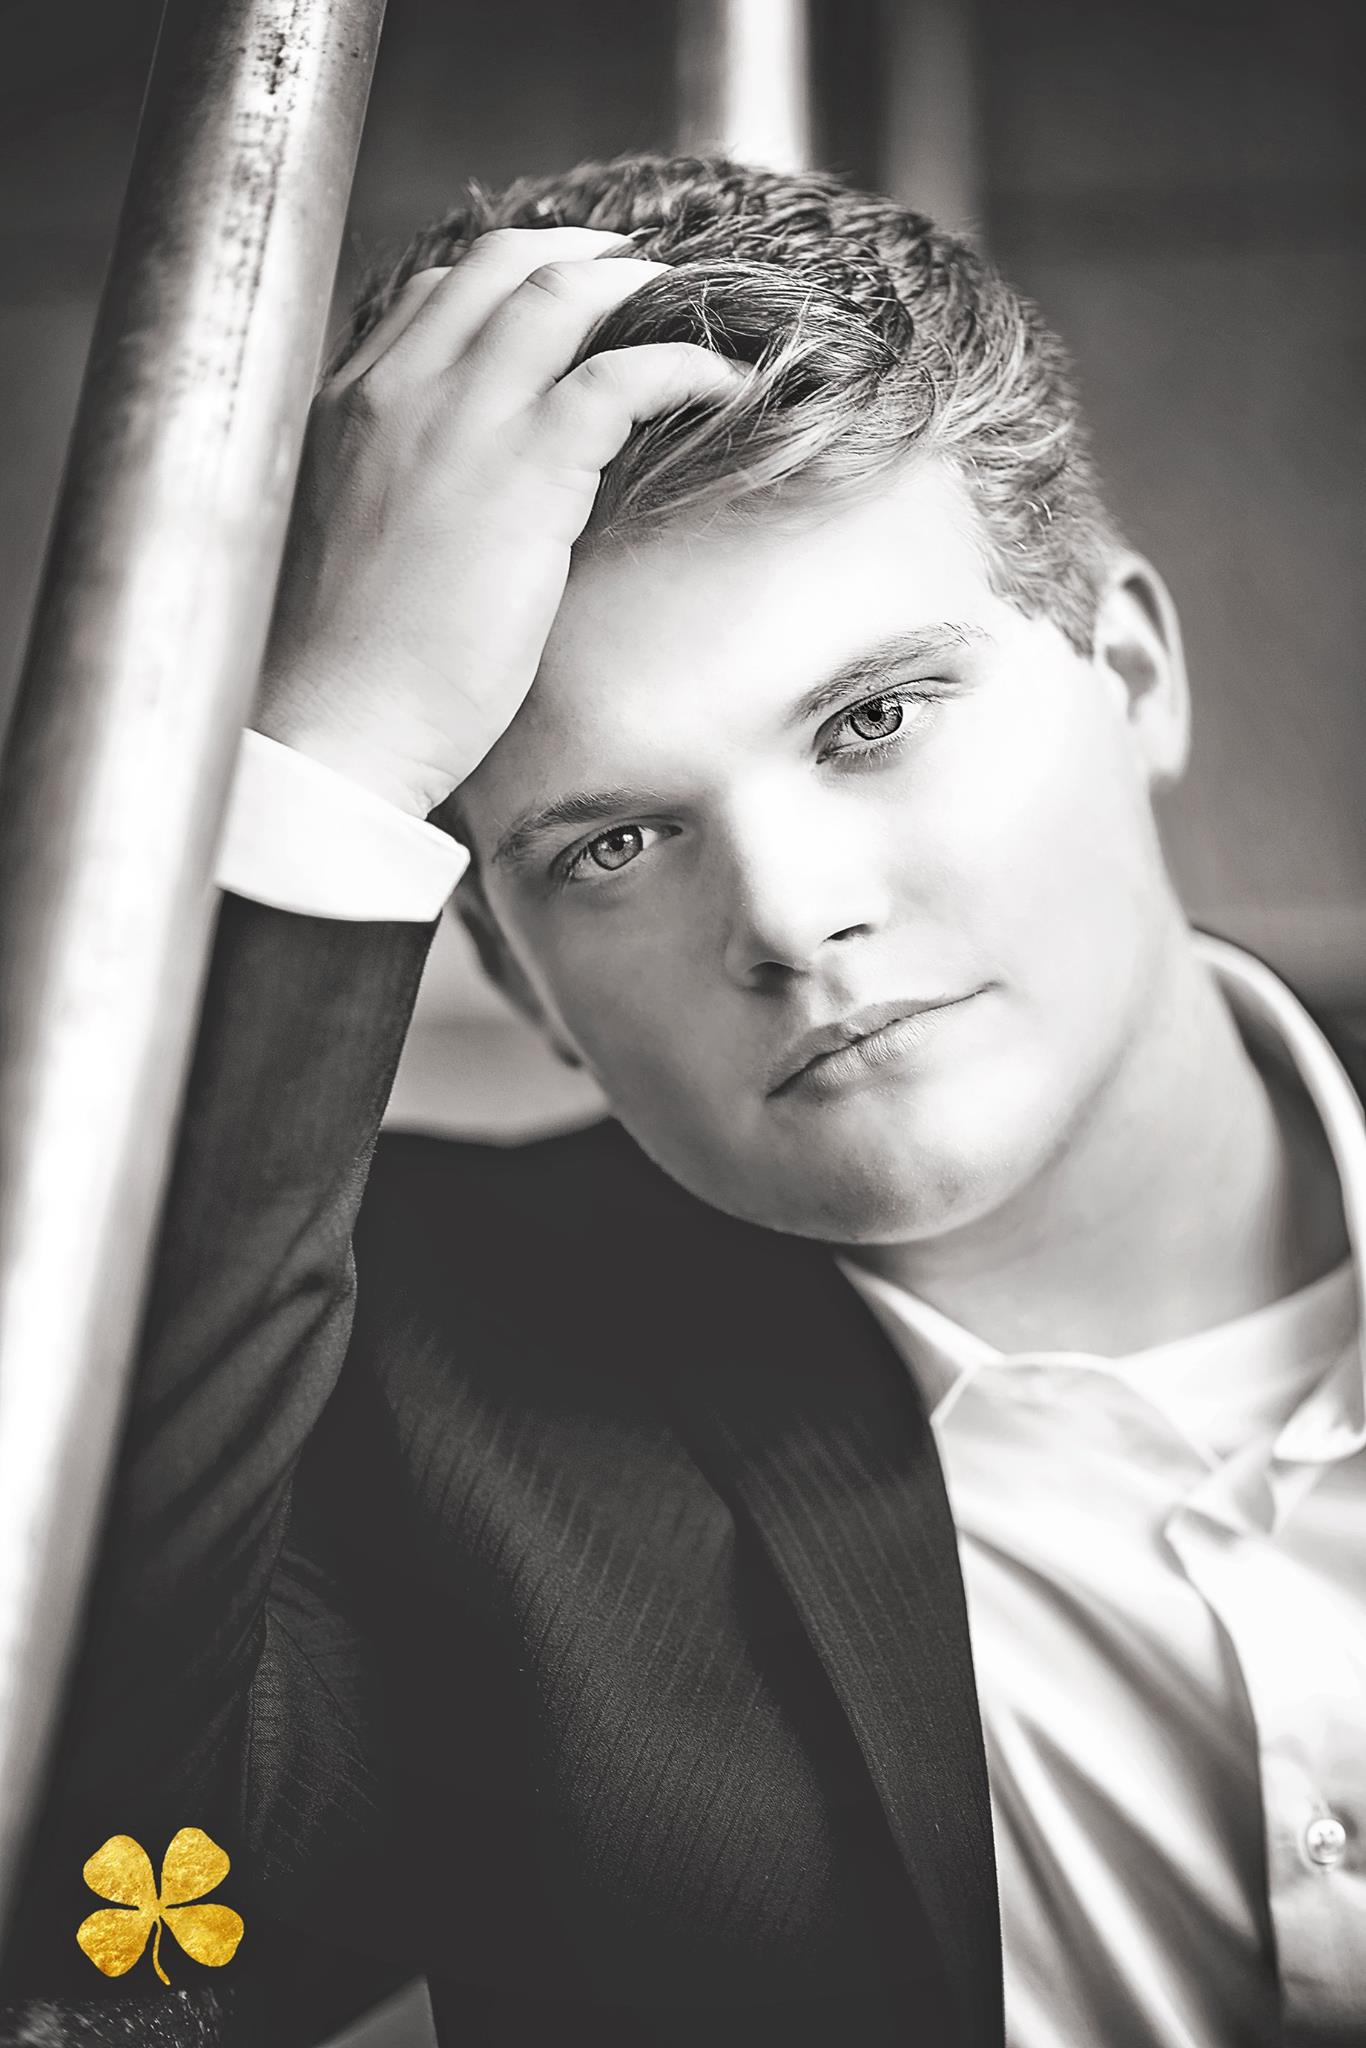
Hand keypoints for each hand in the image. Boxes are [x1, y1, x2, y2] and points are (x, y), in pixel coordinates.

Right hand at [255, 228, 741, 815]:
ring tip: (689, 310)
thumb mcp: (347, 546)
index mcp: (345, 407)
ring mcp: (460, 418)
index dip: (510, 282)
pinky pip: (623, 375)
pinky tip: (720, 383)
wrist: (337, 720)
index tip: (563, 297)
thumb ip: (388, 488)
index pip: (433, 296)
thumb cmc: (343, 669)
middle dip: (580, 257)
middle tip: (638, 276)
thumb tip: (449, 496)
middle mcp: (396, 389)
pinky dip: (684, 365)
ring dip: (637, 290)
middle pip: (498, 265)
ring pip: (560, 296)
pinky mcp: (527, 469)